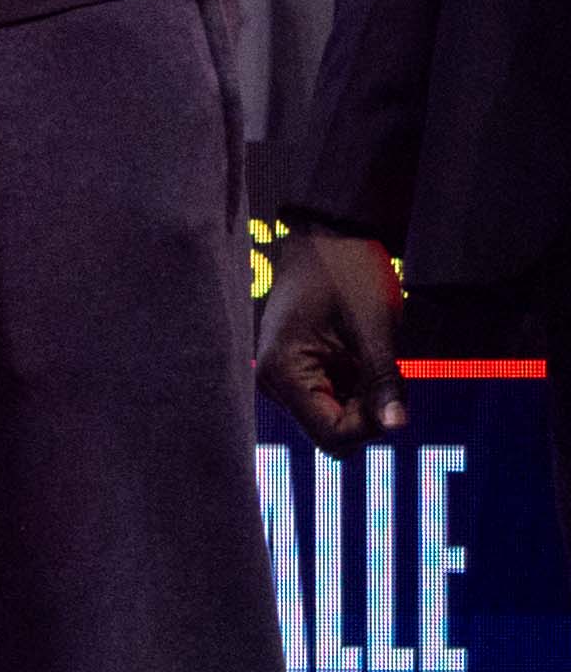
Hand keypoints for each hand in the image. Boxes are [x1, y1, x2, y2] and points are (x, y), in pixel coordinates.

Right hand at [260, 223, 409, 447]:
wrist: (330, 236)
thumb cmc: (349, 275)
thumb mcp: (374, 330)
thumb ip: (383, 383)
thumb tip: (396, 428)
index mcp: (284, 372)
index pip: (331, 434)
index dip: (370, 425)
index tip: (392, 393)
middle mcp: (275, 382)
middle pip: (331, 431)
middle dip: (367, 410)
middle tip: (384, 368)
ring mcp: (284, 378)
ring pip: (335, 417)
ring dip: (364, 398)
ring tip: (370, 356)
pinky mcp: (296, 371)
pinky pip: (332, 399)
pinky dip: (357, 387)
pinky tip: (361, 356)